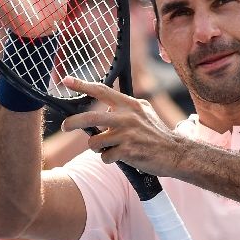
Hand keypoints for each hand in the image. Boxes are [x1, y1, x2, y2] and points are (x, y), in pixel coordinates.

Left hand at [61, 77, 181, 174]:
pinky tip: (121, 157)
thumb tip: (105, 107)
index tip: (66, 80)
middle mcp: (126, 117)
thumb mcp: (143, 112)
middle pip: (90, 117)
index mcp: (129, 104)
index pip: (102, 90)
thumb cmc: (156, 133)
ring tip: (110, 148)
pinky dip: (108, 159)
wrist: (175, 153)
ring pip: (94, 142)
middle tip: (65, 126)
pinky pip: (105, 157)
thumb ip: (125, 107)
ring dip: (97, 148)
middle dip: (72, 122)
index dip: (82, 85)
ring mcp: (126, 134)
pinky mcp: (127, 151)